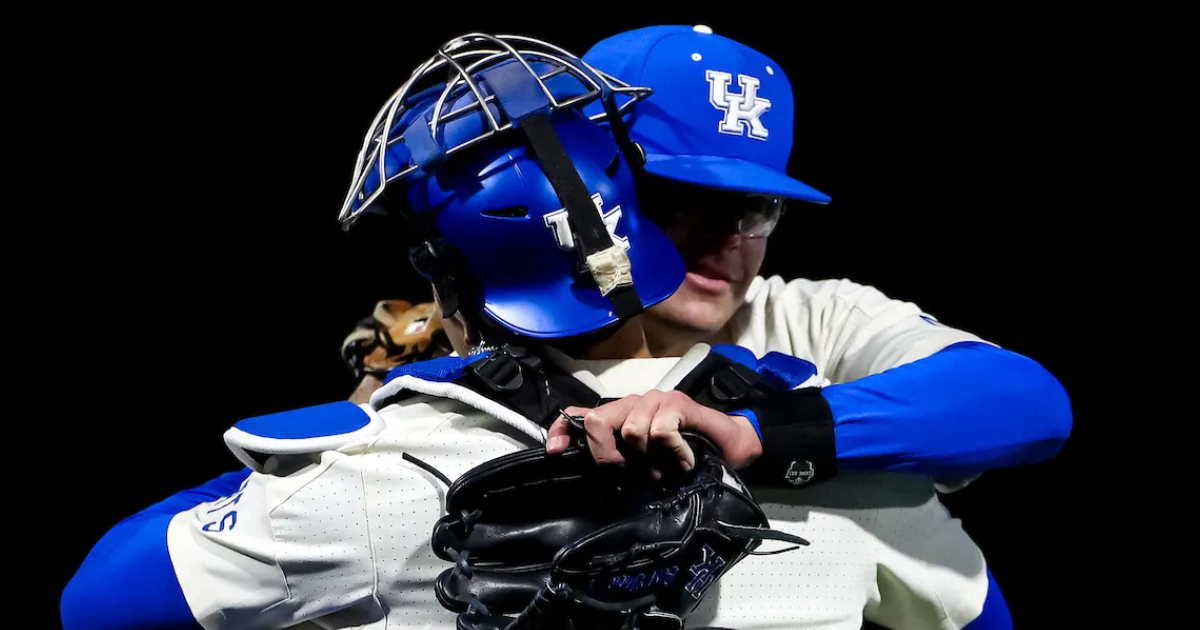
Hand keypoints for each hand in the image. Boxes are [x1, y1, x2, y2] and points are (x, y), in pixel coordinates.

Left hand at [545, 390, 762, 473]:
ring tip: (665, 467)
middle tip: (631, 472)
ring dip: (648, 457)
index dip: (562, 430)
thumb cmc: (684, 455)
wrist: (728, 447)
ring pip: (631, 429)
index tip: (555, 451)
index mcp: (620, 415)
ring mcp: (656, 399)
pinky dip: (672, 451)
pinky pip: (660, 430)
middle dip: (608, 454)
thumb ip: (616, 457)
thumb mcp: (642, 463)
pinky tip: (683, 459)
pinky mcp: (678, 402)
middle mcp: (633, 403)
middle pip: (598, 420)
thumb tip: (580, 464)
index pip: (580, 415)